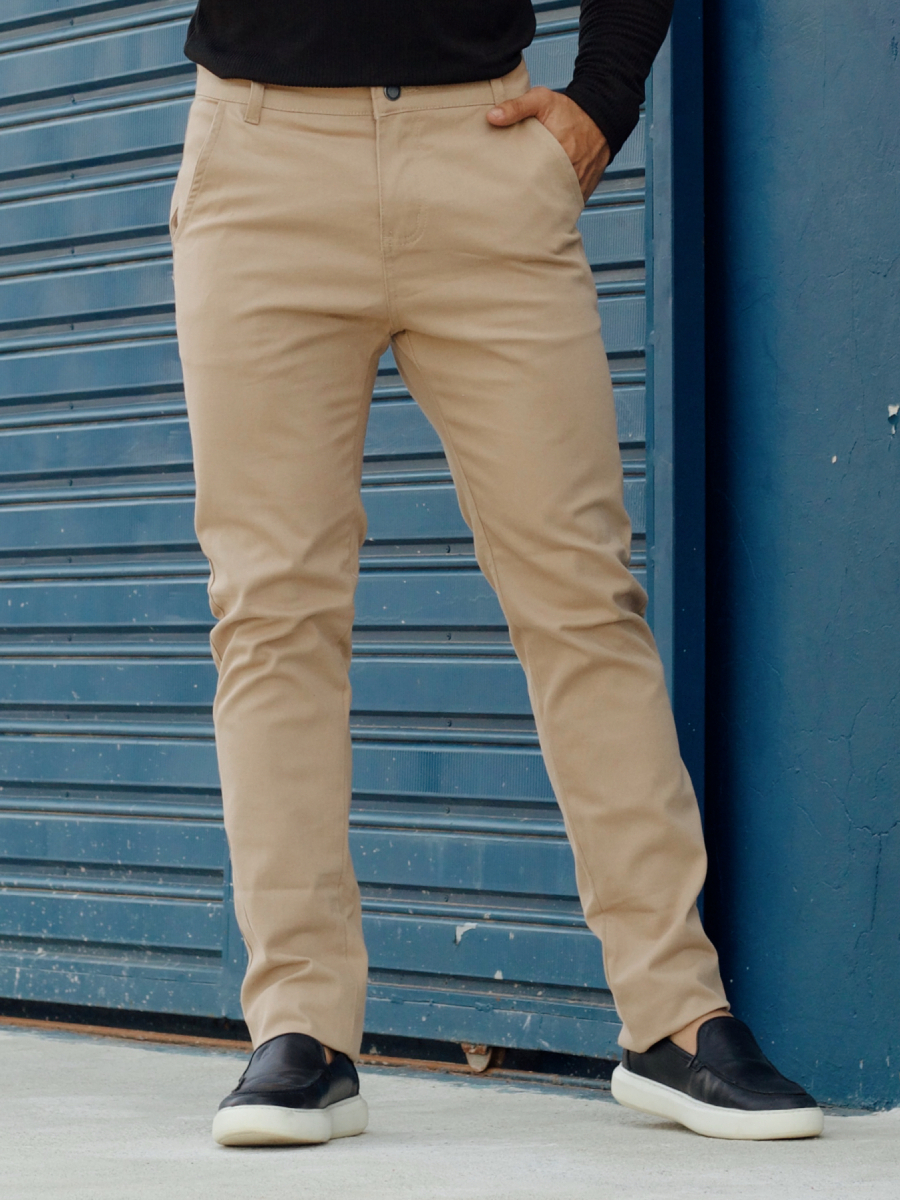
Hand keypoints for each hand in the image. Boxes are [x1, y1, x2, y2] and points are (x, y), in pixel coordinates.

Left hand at [487, 87, 610, 199]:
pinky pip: (566, 206)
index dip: (515, 184)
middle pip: (541, 196)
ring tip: (521, 211)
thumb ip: (517, 107)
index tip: (502, 187)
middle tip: (506, 205)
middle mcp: (569, 172)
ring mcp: (577, 184)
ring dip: (540, 207)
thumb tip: (491, 117)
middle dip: (525, 201)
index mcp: (556, 151)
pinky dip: (554, 209)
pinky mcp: (583, 191)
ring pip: (554, 205)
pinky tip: (540, 209)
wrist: (601, 118)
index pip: (531, 177)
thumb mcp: (542, 100)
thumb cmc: (568, 110)